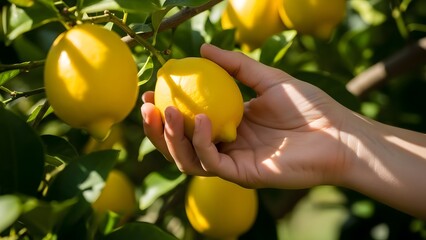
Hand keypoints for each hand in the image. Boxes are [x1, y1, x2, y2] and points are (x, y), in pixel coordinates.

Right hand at [141, 44, 350, 188]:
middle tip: (146, 107)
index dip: (165, 110)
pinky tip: (202, 120)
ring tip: (167, 113)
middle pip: (180, 145)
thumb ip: (236, 65)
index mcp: (230, 124)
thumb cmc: (309, 106)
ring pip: (188, 159)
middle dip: (158, 129)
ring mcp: (233, 162)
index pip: (188, 122)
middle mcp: (227, 145)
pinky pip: (211, 163)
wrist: (338, 134)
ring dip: (171, 138)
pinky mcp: (242, 175)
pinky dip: (200, 143)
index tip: (150, 92)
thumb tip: (203, 48)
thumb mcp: (267, 78)